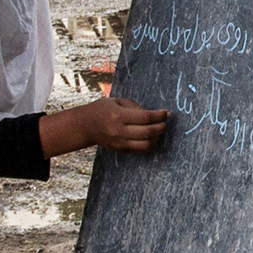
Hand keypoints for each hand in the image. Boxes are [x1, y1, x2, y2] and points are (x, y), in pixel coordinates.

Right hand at [40, 96, 170, 158]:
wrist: (86, 125)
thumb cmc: (102, 109)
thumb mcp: (117, 101)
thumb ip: (136, 107)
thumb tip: (154, 114)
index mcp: (119, 116)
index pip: (146, 117)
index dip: (160, 115)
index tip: (167, 113)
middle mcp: (119, 131)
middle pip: (148, 132)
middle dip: (161, 127)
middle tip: (166, 122)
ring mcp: (120, 143)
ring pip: (146, 144)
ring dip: (157, 137)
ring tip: (160, 130)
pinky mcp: (120, 150)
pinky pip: (140, 150)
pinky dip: (150, 144)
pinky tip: (152, 137)